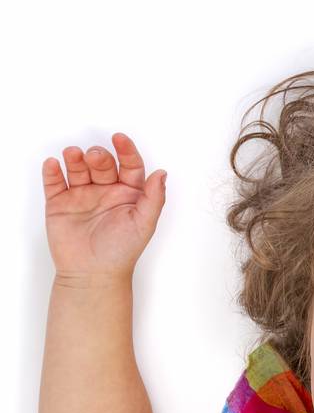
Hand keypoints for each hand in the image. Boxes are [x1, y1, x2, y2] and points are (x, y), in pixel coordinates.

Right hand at [42, 132, 166, 283]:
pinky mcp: (60, 203)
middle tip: (95, 156)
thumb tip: (162, 173)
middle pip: (102, 164)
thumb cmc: (121, 251)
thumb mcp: (144, 223)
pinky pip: (55, 182)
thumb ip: (154, 198)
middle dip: (99, 156)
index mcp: (129, 193)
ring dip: (75, 158)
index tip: (120, 138)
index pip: (130, 165)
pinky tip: (54, 164)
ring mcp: (82, 195)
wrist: (93, 273)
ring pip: (78, 168)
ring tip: (73, 154)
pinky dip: (52, 172)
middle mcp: (106, 191)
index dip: (126, 150)